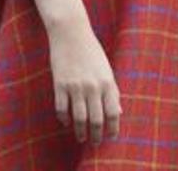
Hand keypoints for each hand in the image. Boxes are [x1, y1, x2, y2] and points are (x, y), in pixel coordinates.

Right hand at [47, 16, 121, 144]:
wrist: (72, 34)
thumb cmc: (92, 52)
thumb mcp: (106, 70)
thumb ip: (112, 91)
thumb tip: (117, 112)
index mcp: (108, 82)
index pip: (112, 112)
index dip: (113, 128)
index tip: (112, 137)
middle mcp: (93, 86)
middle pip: (96, 119)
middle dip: (96, 135)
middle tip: (95, 143)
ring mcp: (75, 87)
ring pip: (79, 118)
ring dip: (80, 131)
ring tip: (82, 138)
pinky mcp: (60, 85)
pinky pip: (62, 109)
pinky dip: (64, 119)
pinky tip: (67, 122)